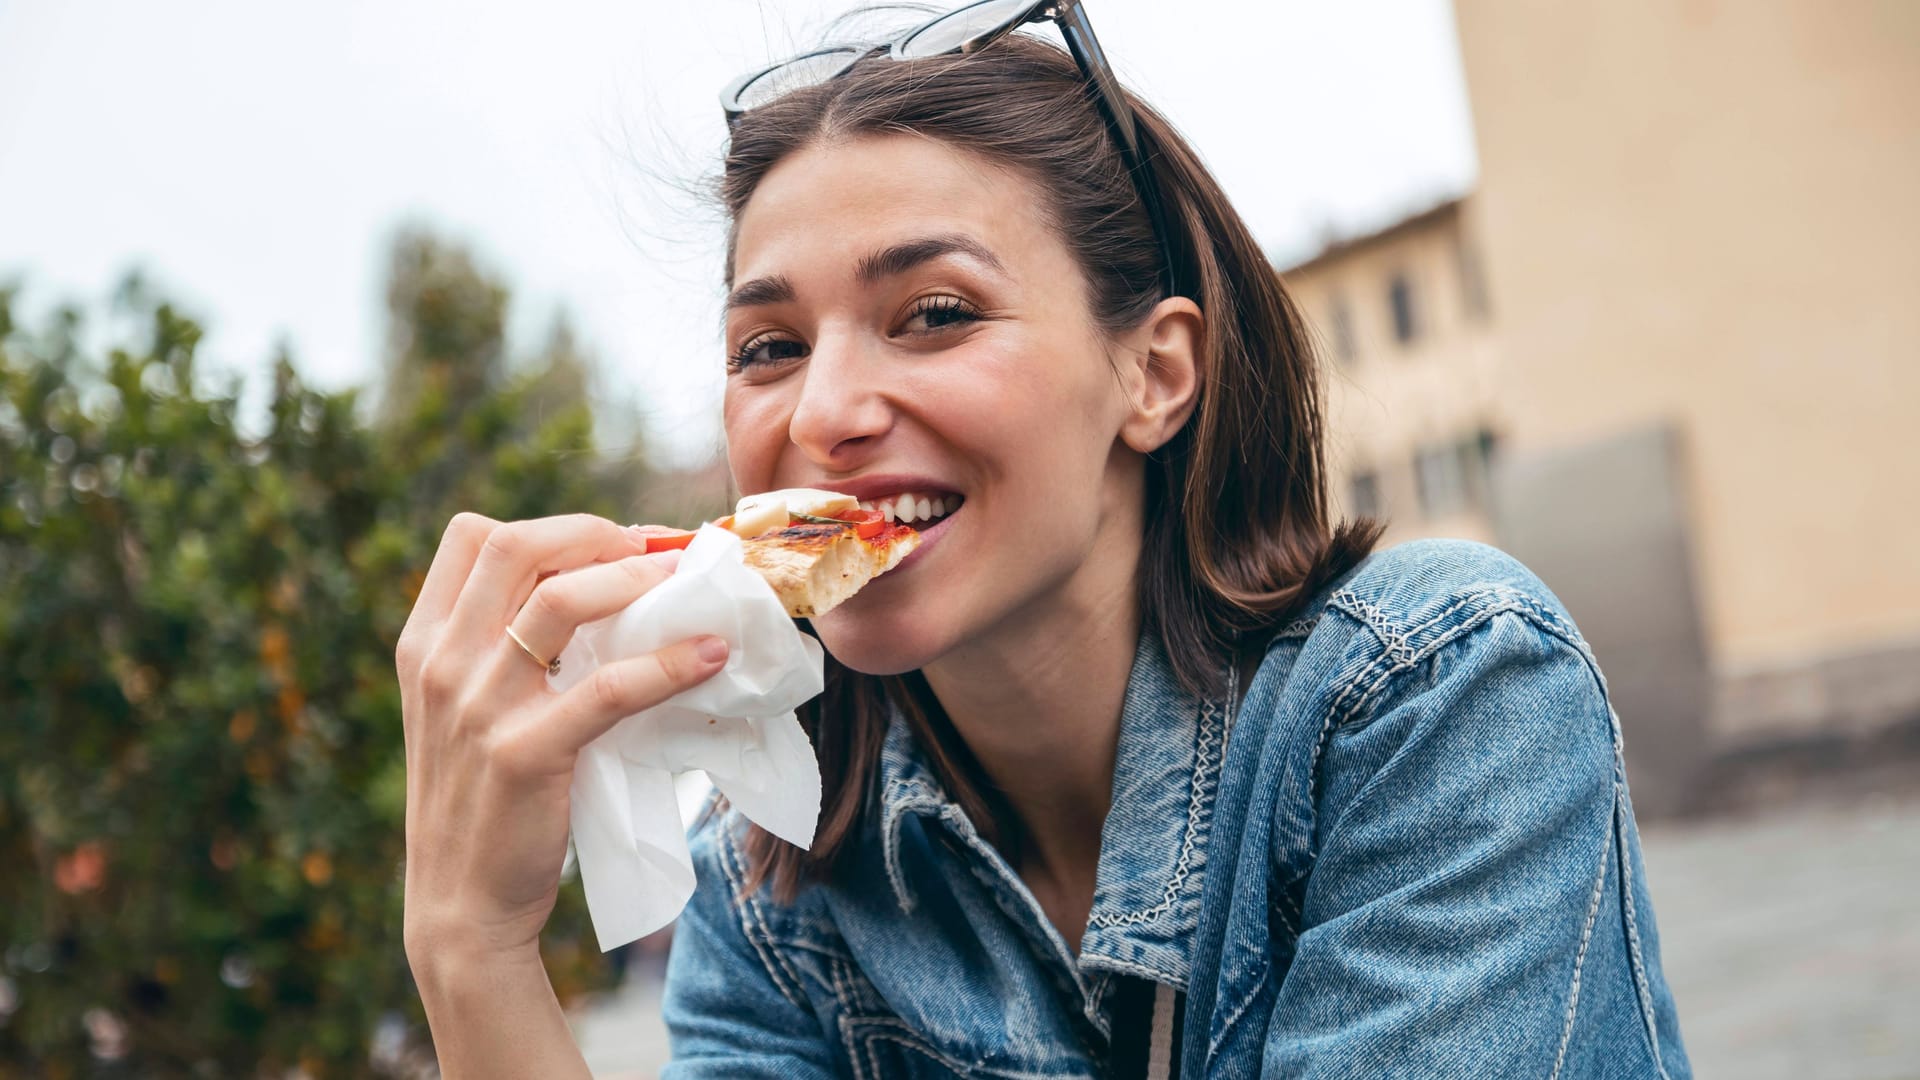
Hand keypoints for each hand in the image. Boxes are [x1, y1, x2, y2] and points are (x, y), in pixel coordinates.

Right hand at [395, 513, 728, 961]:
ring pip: (562, 601)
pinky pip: (610, 687)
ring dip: (636, 580)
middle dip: (595, 534)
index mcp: (423, 644)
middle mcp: (442, 664)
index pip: (472, 537)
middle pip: (515, 546)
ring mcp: (479, 707)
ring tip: (686, 585)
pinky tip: (710, 656)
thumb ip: (502, 648)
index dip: (551, 526)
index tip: (610, 543)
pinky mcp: (526, 754)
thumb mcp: (464, 709)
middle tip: (653, 552)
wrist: (460, 905)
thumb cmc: (480, 797)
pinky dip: (670, 663)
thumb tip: (603, 588)